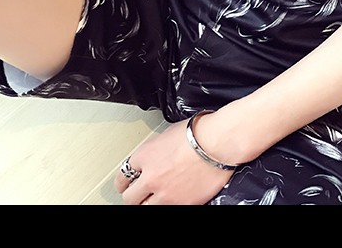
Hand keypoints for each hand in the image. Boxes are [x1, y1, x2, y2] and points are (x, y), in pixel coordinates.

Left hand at [114, 119, 234, 205]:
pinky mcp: (182, 204)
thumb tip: (152, 159)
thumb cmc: (199, 132)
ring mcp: (166, 194)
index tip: (125, 184)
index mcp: (144, 156)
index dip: (123, 182)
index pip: (122, 176)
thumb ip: (154, 151)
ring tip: (155, 197)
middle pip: (129, 197)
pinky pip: (168, 209)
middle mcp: (151, 178)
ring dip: (149, 202)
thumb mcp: (167, 134)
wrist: (218, 142)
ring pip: (145, 208)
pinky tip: (173, 197)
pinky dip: (169, 204)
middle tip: (138, 194)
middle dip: (133, 195)